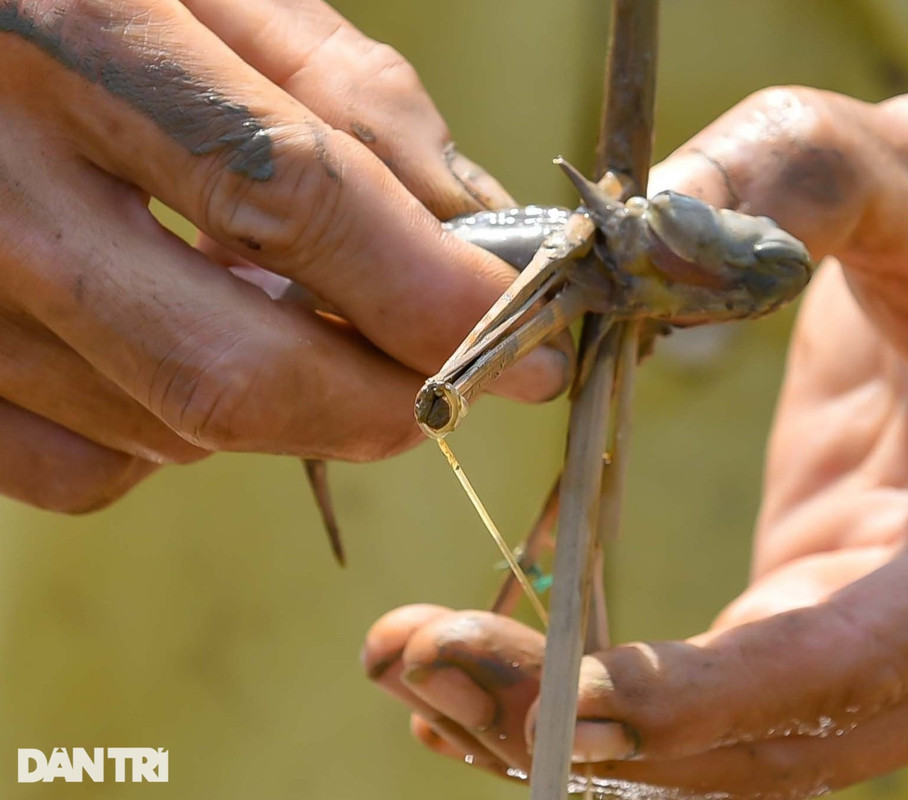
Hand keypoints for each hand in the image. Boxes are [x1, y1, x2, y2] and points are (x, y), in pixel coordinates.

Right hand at [0, 0, 565, 511]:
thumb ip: (349, 91)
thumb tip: (473, 224)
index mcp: (81, 39)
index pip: (300, 204)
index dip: (435, 295)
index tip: (528, 344)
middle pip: (238, 370)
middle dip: (387, 402)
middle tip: (462, 383)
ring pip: (175, 430)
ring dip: (287, 404)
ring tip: (302, 319)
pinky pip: (90, 472)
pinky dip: (178, 439)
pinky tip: (190, 351)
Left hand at [362, 63, 907, 796]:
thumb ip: (774, 184)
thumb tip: (612, 239)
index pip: (825, 672)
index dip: (652, 699)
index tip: (488, 672)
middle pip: (775, 744)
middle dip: (583, 729)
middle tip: (414, 672)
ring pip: (760, 756)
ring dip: (594, 742)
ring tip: (431, 687)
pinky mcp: (895, 637)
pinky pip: (760, 714)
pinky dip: (643, 721)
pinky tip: (524, 693)